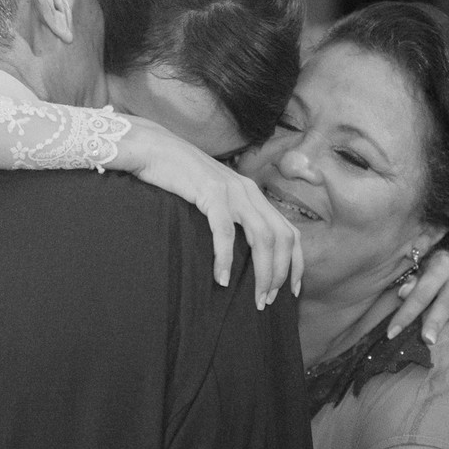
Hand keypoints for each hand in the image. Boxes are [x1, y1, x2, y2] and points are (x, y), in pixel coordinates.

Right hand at [125, 118, 302, 307]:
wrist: (152, 147)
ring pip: (263, 237)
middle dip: (280, 274)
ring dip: (263, 272)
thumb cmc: (178, 176)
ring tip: (256, 297)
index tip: (291, 290)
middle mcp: (249, 191)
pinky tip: (222, 278)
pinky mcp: (210, 192)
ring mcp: (232, 191)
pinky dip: (226, 258)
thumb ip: (228, 215)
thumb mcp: (212, 196)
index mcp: (252, 194)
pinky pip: (226, 231)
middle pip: (282, 238)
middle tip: (268, 301)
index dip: (296, 262)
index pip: (289, 230)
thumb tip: (234, 251)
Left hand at [385, 250, 448, 377]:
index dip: (406, 312)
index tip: (391, 333)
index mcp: (442, 267)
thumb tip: (402, 294)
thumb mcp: (420, 267)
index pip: (421, 292)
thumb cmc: (431, 267)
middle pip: (446, 304)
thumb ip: (412, 281)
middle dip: (436, 323)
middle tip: (427, 341)